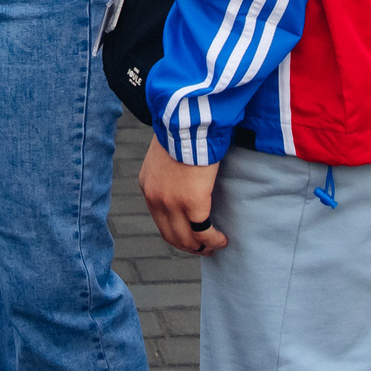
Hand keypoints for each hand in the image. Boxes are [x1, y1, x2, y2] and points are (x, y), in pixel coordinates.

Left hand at [140, 140, 225, 254]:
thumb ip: (170, 169)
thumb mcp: (166, 152)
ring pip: (186, 239)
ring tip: (215, 247)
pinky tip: (222, 239)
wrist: (188, 122)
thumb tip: (183, 176)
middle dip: (188, 245)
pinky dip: (214, 240)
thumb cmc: (182, 130)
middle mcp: (155, 199)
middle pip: (170, 234)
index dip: (176, 231)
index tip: (190, 235)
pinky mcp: (193, 204)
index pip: (159, 219)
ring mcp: (173, 204)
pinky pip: (204, 232)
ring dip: (201, 247)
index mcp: (148, 186)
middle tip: (204, 249)